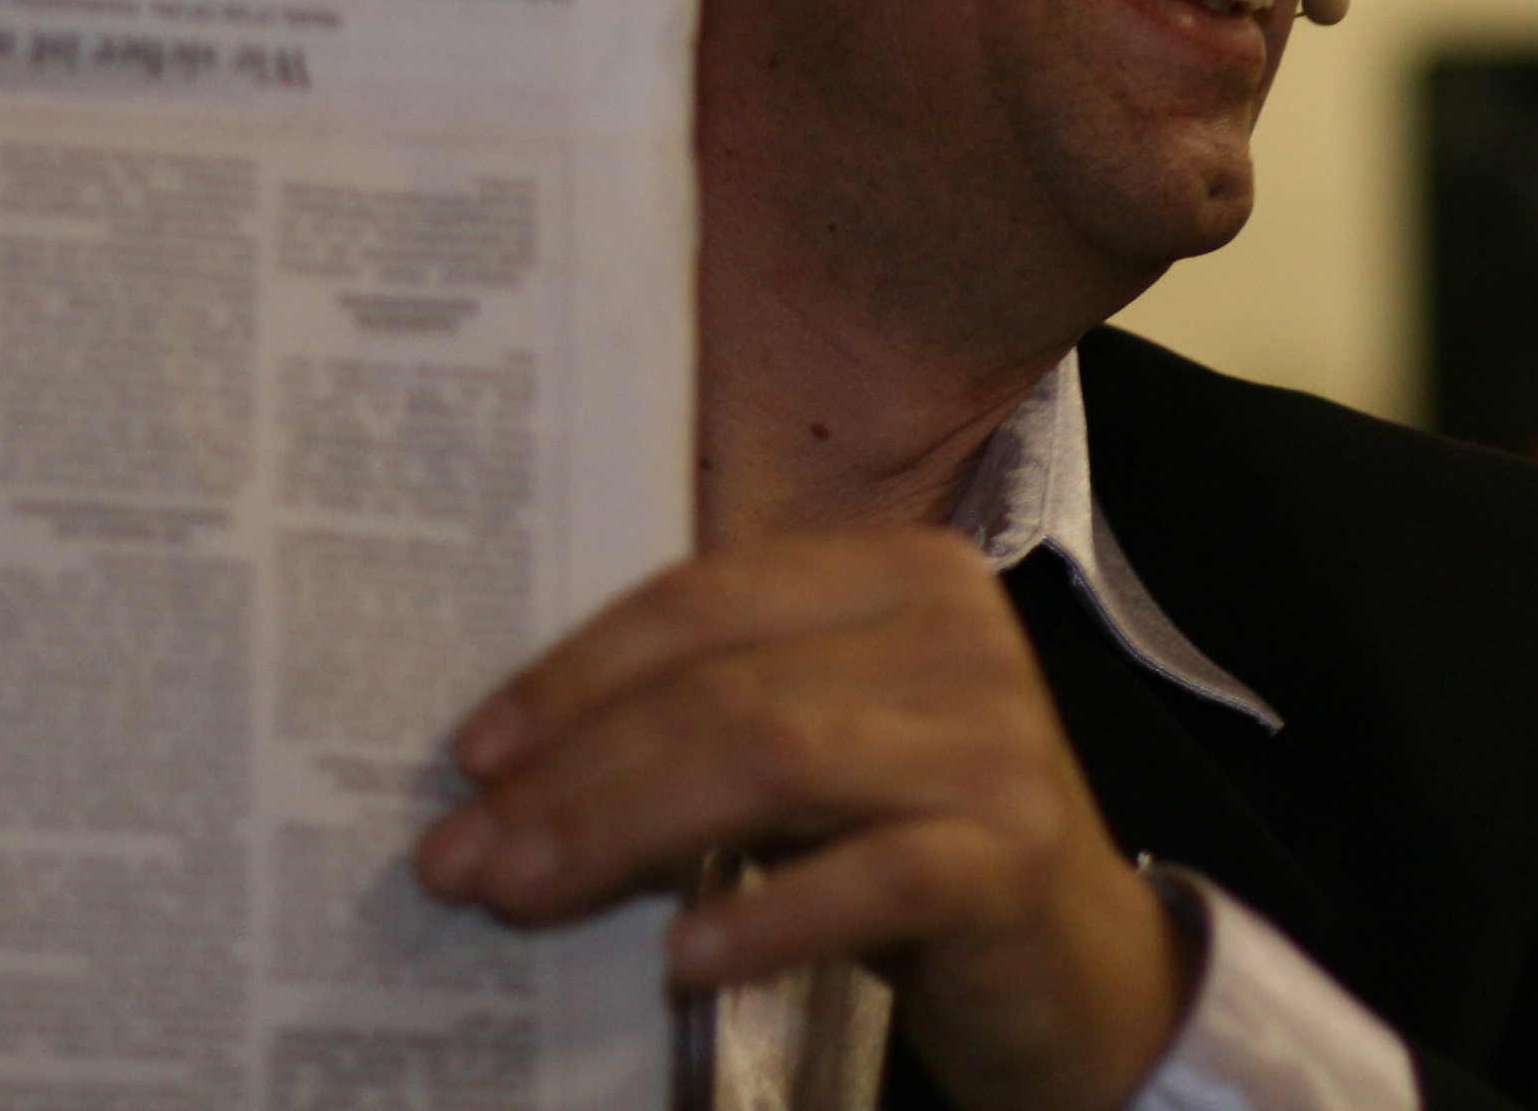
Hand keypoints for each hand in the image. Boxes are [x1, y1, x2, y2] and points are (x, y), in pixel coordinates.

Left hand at [413, 529, 1196, 1110]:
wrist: (1075, 966)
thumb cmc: (911, 842)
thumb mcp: (814, 751)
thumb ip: (704, 720)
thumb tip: (503, 777)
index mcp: (901, 572)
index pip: (706, 598)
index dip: (575, 672)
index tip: (471, 754)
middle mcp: (959, 631)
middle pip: (723, 685)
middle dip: (573, 773)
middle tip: (462, 856)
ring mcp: (996, 738)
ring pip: (772, 760)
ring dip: (623, 834)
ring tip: (525, 896)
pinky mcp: (1013, 852)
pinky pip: (865, 877)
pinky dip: (761, 918)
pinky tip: (680, 959)